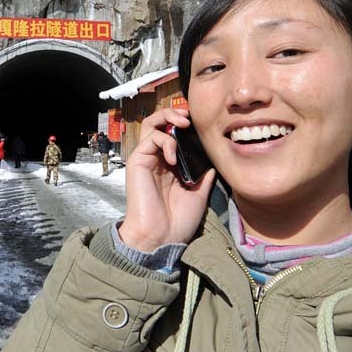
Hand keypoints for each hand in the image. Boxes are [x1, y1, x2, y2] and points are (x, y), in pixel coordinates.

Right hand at [118, 108, 215, 252]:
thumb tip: (215, 160)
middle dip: (173, 113)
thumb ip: (204, 174)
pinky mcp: (137, 162)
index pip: (174, 133)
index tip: (200, 122)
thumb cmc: (178, 221)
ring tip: (183, 124)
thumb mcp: (199, 194)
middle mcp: (157, 158)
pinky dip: (165, 142)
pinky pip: (150, 139)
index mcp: (170, 165)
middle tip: (189, 117)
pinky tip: (173, 157)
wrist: (162, 237)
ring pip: (150, 124)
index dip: (185, 123)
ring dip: (167, 118)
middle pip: (159, 122)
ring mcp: (146, 159)